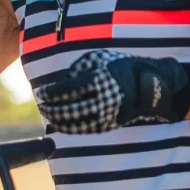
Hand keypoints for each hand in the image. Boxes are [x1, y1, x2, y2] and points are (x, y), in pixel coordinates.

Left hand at [33, 49, 189, 133]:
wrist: (149, 85)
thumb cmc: (120, 67)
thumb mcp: (100, 60)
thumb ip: (79, 69)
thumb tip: (59, 83)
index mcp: (98, 80)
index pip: (67, 90)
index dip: (50, 93)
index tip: (41, 93)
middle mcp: (102, 99)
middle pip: (69, 108)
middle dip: (51, 109)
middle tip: (42, 106)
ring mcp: (107, 114)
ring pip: (76, 122)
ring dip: (59, 120)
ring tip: (49, 115)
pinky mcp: (109, 124)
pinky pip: (86, 129)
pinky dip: (71, 128)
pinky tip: (62, 125)